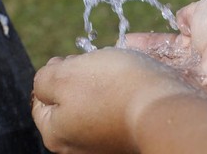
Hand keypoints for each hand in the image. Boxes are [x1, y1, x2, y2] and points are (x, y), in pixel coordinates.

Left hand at [32, 47, 200, 153]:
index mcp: (56, 133)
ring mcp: (106, 142)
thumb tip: (46, 80)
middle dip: (80, 76)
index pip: (40, 98)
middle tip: (98, 65)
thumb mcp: (65, 74)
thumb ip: (44, 78)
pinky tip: (133, 84)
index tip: (73, 60)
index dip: (55, 71)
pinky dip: (123, 93)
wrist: (166, 108)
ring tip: (119, 72)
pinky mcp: (129, 136)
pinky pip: (119, 108)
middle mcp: (78, 145)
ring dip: (104, 82)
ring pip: (96, 101)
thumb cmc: (113, 88)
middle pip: (69, 100)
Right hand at [126, 0, 206, 109]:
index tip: (130, 39)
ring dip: (144, 67)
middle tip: (120, 52)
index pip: (176, 36)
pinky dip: (152, 80)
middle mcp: (205, 55)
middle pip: (167, 56)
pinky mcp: (196, 92)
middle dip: (143, 54)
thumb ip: (192, 12)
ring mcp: (200, 75)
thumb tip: (183, 18)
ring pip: (166, 70)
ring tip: (118, 64)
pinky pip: (170, 85)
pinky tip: (130, 77)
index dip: (153, 39)